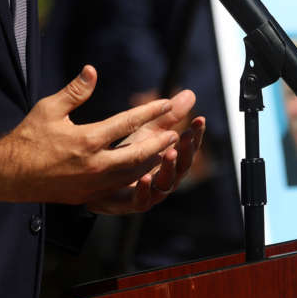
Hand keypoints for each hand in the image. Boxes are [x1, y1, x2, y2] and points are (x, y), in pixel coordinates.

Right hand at [0, 65, 194, 205]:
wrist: (10, 175)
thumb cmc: (29, 137)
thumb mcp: (49, 108)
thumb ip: (75, 91)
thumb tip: (92, 70)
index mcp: (86, 141)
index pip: (126, 123)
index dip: (149, 112)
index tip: (165, 103)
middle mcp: (93, 165)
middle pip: (138, 154)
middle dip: (160, 142)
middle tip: (176, 132)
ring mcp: (93, 184)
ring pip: (132, 174)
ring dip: (151, 161)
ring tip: (165, 149)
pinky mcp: (89, 196)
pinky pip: (120, 187)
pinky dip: (135, 177)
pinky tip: (143, 170)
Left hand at [85, 114, 205, 214]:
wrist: (97, 182)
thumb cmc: (125, 154)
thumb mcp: (147, 132)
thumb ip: (168, 116)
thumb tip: (190, 93)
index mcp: (170, 159)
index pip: (189, 147)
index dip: (196, 134)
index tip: (199, 119)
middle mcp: (164, 177)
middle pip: (183, 166)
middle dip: (187, 151)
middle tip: (187, 136)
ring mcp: (150, 192)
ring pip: (166, 184)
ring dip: (170, 168)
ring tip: (170, 152)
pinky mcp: (130, 204)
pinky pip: (142, 201)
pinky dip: (146, 191)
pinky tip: (146, 178)